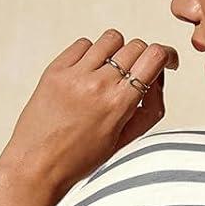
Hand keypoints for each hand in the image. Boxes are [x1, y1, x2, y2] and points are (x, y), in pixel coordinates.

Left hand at [0, 29, 179, 201]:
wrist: (37, 166)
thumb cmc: (81, 160)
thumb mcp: (124, 140)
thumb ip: (148, 110)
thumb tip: (157, 80)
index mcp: (119, 104)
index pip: (154, 57)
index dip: (167, 55)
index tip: (166, 62)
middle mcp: (98, 84)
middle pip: (135, 46)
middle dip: (142, 58)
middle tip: (135, 76)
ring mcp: (75, 75)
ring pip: (111, 39)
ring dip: (117, 52)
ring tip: (110, 73)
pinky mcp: (55, 70)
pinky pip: (83, 44)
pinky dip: (91, 54)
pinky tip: (88, 74)